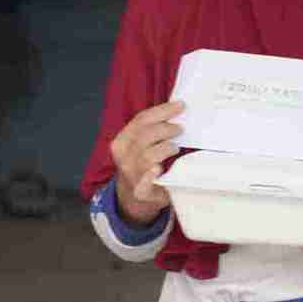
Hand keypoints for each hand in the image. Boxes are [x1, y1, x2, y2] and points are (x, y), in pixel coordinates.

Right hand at [109, 101, 184, 224]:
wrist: (136, 196)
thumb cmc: (144, 164)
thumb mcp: (143, 145)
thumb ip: (153, 129)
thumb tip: (178, 108)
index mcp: (122, 142)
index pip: (141, 120)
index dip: (162, 111)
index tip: (181, 105)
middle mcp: (124, 157)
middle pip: (145, 136)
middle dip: (165, 129)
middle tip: (180, 129)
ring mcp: (131, 174)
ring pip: (148, 156)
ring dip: (165, 148)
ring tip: (175, 147)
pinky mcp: (141, 191)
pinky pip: (144, 182)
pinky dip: (150, 175)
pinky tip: (157, 169)